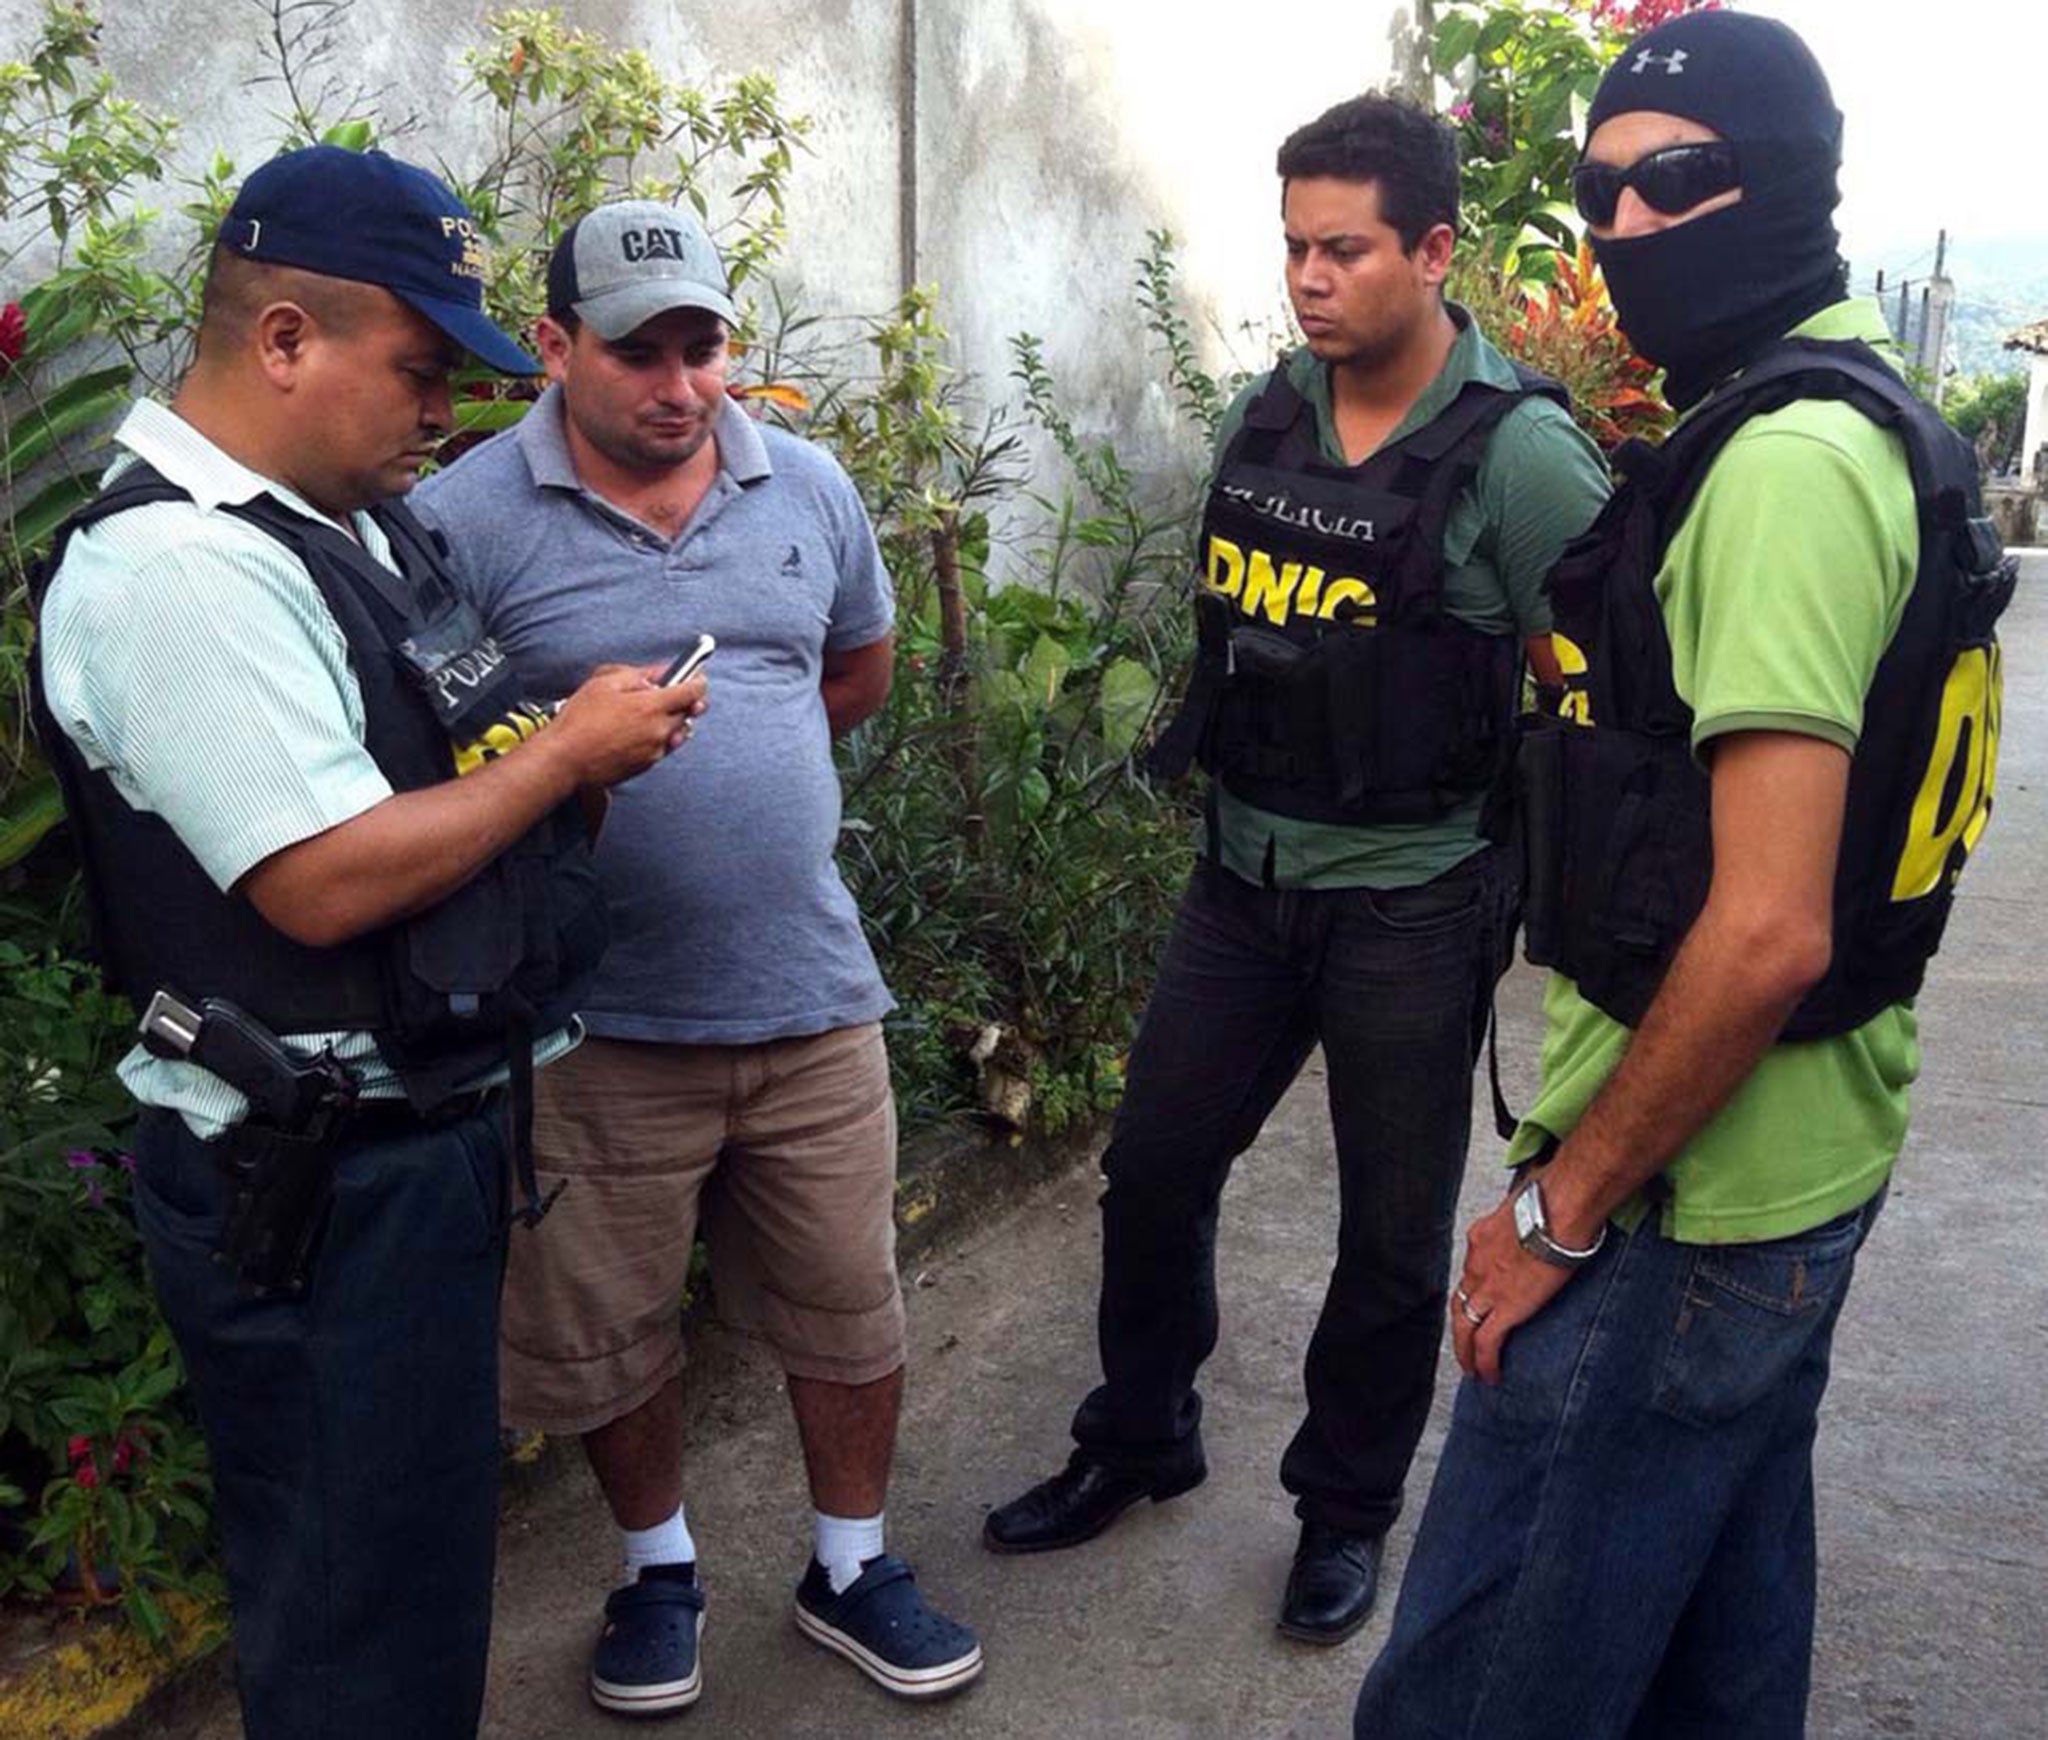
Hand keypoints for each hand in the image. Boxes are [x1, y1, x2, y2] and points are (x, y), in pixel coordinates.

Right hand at [549, 664, 705, 786]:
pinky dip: (658, 736)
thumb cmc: (579, 720)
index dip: (698, 681)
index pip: (692, 692)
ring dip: (671, 720)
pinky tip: (637, 731)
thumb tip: (661, 671)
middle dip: (683, 700)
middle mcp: (659, 731)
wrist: (565, 760)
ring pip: (676, 732)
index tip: (697, 676)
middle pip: (688, 712)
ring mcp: (654, 751)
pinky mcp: (646, 766)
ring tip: (648, 713)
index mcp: (652, 707)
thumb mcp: (605, 683)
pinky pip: (662, 747)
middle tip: (669, 692)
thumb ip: (639, 674)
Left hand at [1450, 1186, 1577, 1384]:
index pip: (1472, 1269)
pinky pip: (1487, 1343)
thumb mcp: (1524, 1204)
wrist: (1557, 1210)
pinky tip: (1489, 1376)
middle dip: (1460, 1327)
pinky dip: (1485, 1362)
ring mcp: (1488, 1287)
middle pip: (1460, 1301)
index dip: (1474, 1291)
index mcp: (1481, 1238)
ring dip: (1466, 1351)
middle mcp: (1476, 1264)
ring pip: (1465, 1326)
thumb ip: (1523, 1216)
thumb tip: (1536, 1213)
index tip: (1479, 1304)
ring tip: (1472, 1370)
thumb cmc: (1550, 1199)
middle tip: (1463, 1346)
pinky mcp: (1506, 1307)